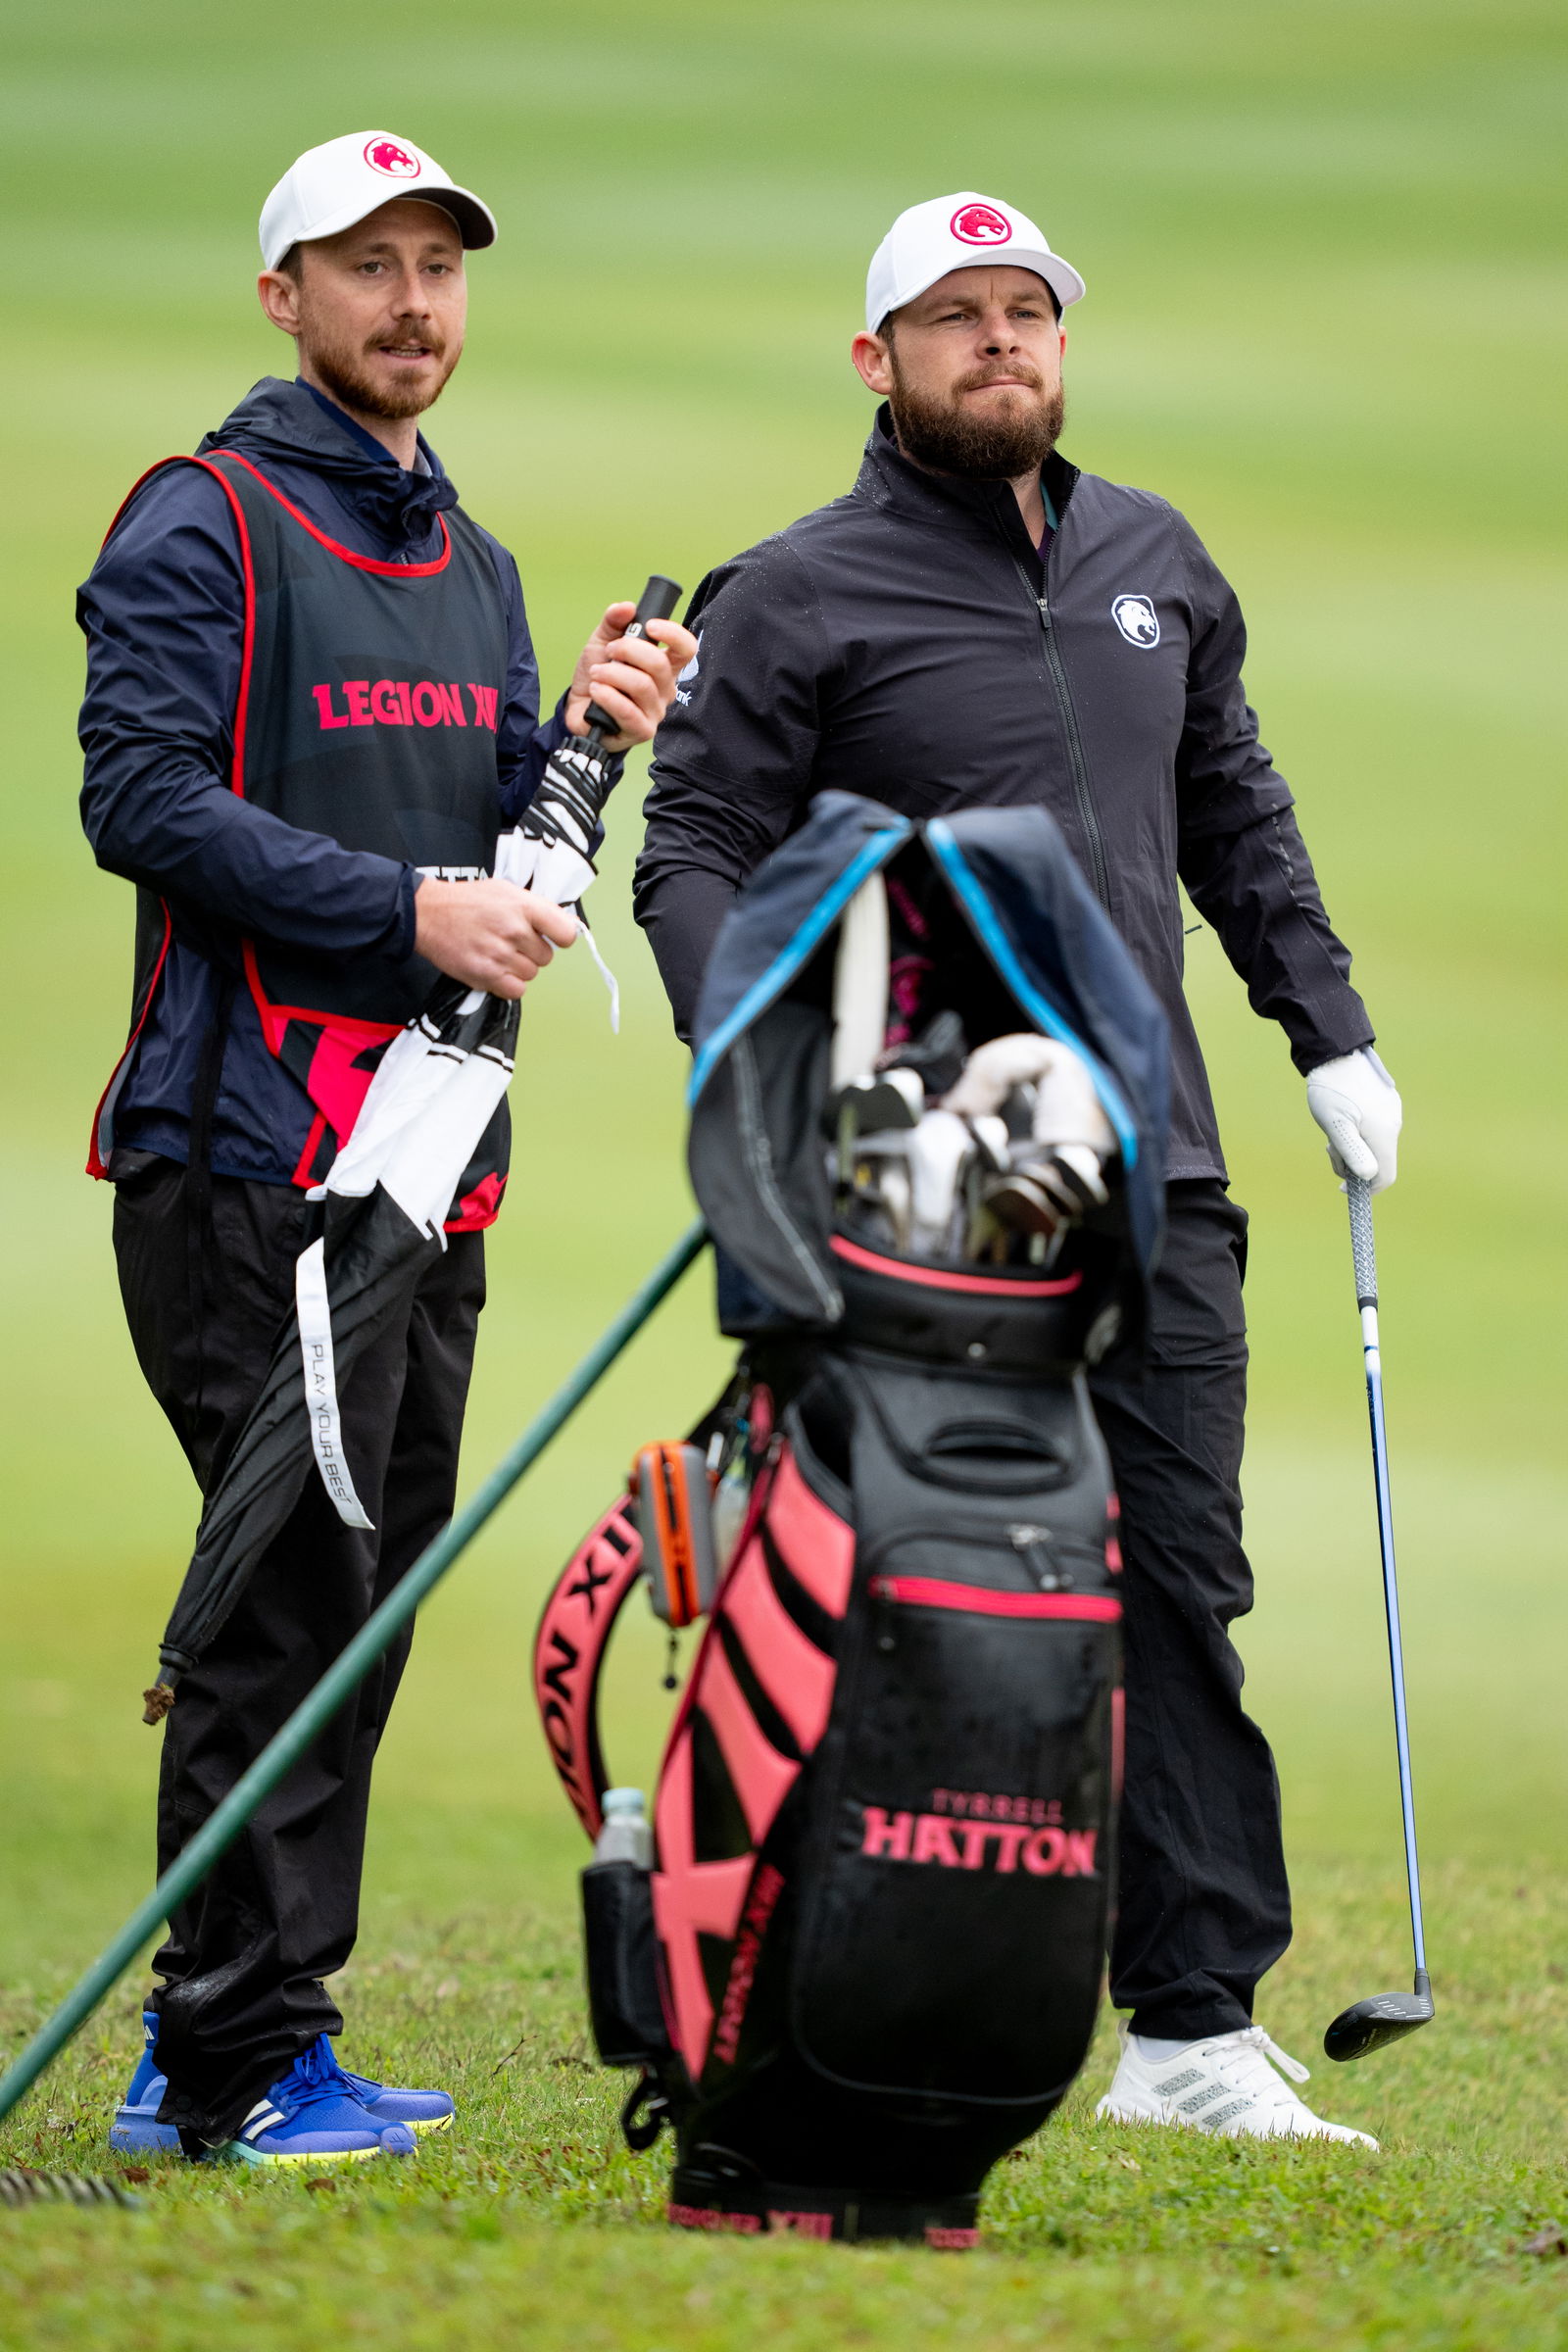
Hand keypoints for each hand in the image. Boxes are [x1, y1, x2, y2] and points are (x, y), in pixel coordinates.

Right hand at [413, 877, 577, 999]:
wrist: (428, 913)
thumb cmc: (467, 901)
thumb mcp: (506, 890)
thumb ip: (538, 908)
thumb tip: (568, 925)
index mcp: (523, 906)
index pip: (566, 933)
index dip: (561, 937)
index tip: (553, 937)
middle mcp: (514, 930)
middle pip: (546, 958)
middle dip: (531, 951)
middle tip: (509, 940)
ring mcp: (500, 954)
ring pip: (531, 974)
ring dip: (518, 967)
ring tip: (497, 951)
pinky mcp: (485, 975)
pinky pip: (515, 991)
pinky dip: (508, 984)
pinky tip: (495, 968)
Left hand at [564, 602, 698, 750]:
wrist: (578, 708)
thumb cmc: (599, 676)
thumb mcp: (602, 642)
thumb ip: (613, 622)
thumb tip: (627, 607)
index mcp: (664, 665)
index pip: (686, 649)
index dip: (673, 634)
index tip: (650, 626)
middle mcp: (665, 689)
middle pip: (659, 664)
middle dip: (628, 650)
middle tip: (608, 651)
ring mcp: (656, 711)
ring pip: (641, 685)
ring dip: (612, 674)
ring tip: (596, 673)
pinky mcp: (642, 730)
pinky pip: (628, 711)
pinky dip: (607, 696)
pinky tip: (596, 691)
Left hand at [1306, 1048, 1401, 1191]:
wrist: (1335, 1054)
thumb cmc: (1332, 1091)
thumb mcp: (1336, 1125)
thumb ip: (1353, 1153)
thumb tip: (1369, 1177)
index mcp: (1384, 1134)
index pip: (1386, 1176)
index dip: (1367, 1189)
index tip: (1343, 1188)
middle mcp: (1393, 1125)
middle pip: (1377, 1161)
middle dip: (1352, 1163)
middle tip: (1329, 1147)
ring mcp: (1392, 1113)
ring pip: (1374, 1144)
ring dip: (1353, 1146)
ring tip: (1333, 1129)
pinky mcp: (1386, 1103)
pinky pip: (1374, 1129)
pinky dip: (1358, 1133)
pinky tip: (1343, 1118)